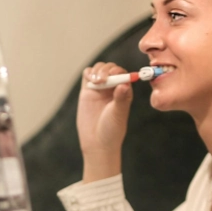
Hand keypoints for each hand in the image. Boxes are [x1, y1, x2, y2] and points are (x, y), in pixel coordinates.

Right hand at [77, 62, 131, 181]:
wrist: (96, 142)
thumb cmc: (112, 130)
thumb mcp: (118, 114)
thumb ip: (121, 99)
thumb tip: (124, 85)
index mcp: (124, 91)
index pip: (123, 73)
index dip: (118, 71)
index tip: (114, 75)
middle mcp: (112, 88)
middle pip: (110, 68)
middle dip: (106, 70)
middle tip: (103, 79)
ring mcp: (99, 89)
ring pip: (99, 69)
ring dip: (97, 70)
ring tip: (96, 81)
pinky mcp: (87, 91)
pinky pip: (87, 75)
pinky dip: (89, 73)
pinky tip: (90, 81)